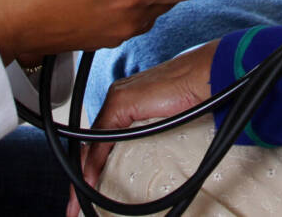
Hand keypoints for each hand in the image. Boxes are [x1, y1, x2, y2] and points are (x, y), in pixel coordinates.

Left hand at [66, 43, 215, 216]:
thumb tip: (150, 159)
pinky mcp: (121, 103)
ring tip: (77, 201)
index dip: (93, 165)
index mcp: (127, 101)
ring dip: (83, 175)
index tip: (89, 188)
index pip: (102, 139)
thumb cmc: (196, 98)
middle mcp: (117, 98)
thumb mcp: (167, 124)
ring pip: (91, 145)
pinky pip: (100, 142)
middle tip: (75, 205)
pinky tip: (88, 183)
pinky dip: (92, 165)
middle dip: (81, 175)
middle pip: (92, 143)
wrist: (206, 77)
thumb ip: (151, 135)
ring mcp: (117, 99)